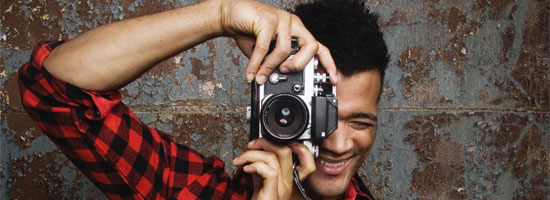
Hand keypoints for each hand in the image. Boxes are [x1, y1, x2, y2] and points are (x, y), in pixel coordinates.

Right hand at [219, 0, 337, 84]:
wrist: (229, 15)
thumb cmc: (248, 32)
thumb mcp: (266, 52)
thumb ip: (275, 63)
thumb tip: (277, 81)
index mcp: (297, 32)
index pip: (319, 48)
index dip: (328, 64)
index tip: (333, 79)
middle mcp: (293, 24)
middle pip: (311, 46)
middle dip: (301, 64)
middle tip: (286, 72)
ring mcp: (282, 20)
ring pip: (286, 49)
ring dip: (271, 67)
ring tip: (261, 75)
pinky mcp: (268, 19)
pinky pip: (265, 47)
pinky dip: (257, 64)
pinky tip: (251, 72)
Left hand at [232, 138, 315, 199]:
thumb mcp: (258, 183)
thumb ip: (259, 169)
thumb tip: (253, 153)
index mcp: (286, 178)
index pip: (298, 153)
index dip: (283, 142)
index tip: (262, 142)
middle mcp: (287, 182)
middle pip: (285, 150)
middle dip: (264, 142)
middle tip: (249, 146)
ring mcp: (282, 189)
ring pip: (274, 158)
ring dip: (252, 154)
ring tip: (241, 161)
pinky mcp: (273, 194)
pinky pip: (270, 172)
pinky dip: (255, 166)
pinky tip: (245, 170)